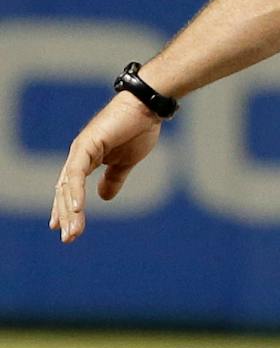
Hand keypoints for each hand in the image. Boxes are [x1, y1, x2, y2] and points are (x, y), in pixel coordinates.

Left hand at [50, 95, 165, 243]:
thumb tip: (104, 198)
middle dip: (66, 216)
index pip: (71, 189)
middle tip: (68, 238)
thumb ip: (114, 179)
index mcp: (87, 160)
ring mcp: (80, 150)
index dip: (66, 209)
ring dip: (69, 210)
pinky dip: (76, 192)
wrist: (146, 109)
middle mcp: (78, 156)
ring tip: (72, 231)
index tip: (65, 229)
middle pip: (66, 191)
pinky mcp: (87, 145)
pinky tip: (77, 209)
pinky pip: (77, 173)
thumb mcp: (126, 163)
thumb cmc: (139, 130)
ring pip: (68, 186)